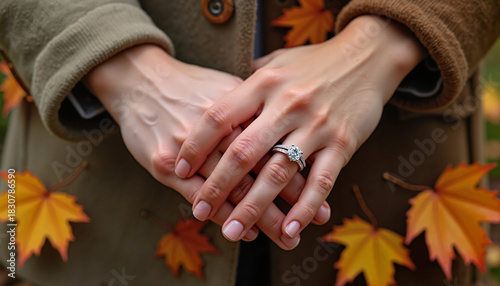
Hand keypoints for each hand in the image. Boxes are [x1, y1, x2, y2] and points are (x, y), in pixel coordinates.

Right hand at [85, 45, 318, 248]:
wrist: (141, 80)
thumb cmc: (191, 87)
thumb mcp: (229, 87)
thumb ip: (258, 109)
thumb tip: (291, 129)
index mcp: (240, 103)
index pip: (277, 143)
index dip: (301, 171)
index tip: (321, 195)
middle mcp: (218, 126)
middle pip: (260, 168)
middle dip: (289, 200)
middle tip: (313, 223)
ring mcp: (189, 145)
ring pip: (234, 186)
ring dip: (262, 216)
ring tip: (286, 237)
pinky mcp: (164, 161)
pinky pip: (199, 194)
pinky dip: (226, 214)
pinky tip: (247, 231)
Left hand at [176, 16, 425, 241]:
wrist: (367, 56)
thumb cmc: (314, 62)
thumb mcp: (276, 63)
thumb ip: (248, 83)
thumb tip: (217, 100)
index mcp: (265, 84)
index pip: (220, 117)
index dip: (196, 145)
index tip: (179, 168)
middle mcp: (287, 105)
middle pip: (243, 152)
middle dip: (217, 186)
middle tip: (198, 211)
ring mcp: (316, 125)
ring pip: (279, 173)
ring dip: (254, 207)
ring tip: (233, 231)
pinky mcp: (342, 143)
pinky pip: (321, 181)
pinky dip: (305, 208)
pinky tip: (290, 229)